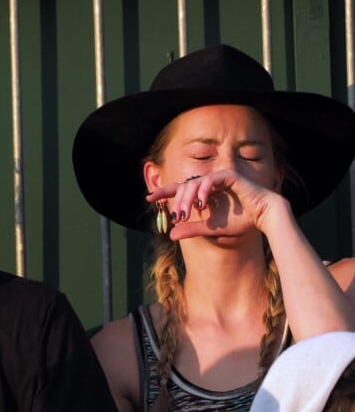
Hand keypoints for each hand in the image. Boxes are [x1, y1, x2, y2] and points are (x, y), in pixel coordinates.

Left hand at [146, 169, 287, 240]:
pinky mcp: (228, 176)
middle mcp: (208, 184)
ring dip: (187, 198)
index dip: (164, 192)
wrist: (263, 218)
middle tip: (176, 216)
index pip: (180, 189)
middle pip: (184, 187)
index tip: (148, 198)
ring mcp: (218, 178)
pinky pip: (210, 180)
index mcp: (203, 193)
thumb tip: (171, 235)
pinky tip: (201, 203)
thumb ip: (192, 229)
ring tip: (186, 213)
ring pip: (194, 183)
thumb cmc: (240, 221)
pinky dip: (203, 191)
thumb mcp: (211, 228)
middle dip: (177, 202)